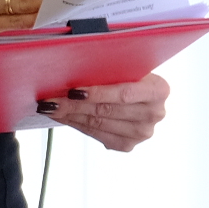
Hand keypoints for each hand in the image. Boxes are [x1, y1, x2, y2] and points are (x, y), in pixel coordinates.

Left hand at [42, 74, 169, 150]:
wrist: (137, 92)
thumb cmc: (127, 74)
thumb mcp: (124, 64)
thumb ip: (108, 65)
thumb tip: (71, 63)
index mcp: (159, 89)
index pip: (124, 93)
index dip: (97, 93)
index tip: (72, 90)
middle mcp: (155, 114)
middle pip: (106, 110)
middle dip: (74, 104)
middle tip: (49, 100)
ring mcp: (143, 133)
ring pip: (98, 124)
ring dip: (69, 115)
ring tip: (49, 107)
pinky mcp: (128, 144)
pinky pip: (96, 135)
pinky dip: (76, 124)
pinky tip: (62, 116)